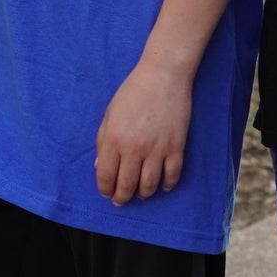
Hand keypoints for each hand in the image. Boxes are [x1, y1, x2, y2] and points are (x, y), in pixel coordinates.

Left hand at [95, 59, 192, 204]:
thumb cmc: (133, 92)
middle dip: (122, 197)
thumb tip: (100, 166)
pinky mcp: (176, 147)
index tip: (107, 193)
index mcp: (113, 139)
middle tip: (121, 200)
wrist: (163, 76)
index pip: (106, 176)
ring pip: (149, 185)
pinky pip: (172, 175)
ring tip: (141, 193)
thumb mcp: (110, 114)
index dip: (105, 189)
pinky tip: (163, 185)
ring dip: (143, 193)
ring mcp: (157, 149)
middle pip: (126, 185)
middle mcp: (134, 148)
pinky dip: (167, 185)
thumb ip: (102, 141)